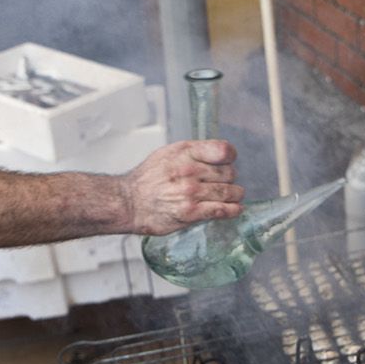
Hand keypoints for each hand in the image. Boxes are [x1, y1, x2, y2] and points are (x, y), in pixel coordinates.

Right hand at [122, 140, 242, 234]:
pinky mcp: (191, 212)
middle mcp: (189, 171)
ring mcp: (191, 192)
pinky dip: (232, 210)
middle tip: (226, 182)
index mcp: (185, 153)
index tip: (228, 161)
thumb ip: (193, 152)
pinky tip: (235, 209)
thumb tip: (220, 154)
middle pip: (229, 173)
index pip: (223, 150)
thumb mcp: (168, 153)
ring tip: (234, 196)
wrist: (129, 202)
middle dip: (230, 178)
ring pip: (229, 192)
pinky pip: (221, 210)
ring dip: (235, 195)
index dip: (230, 157)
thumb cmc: (148, 179)